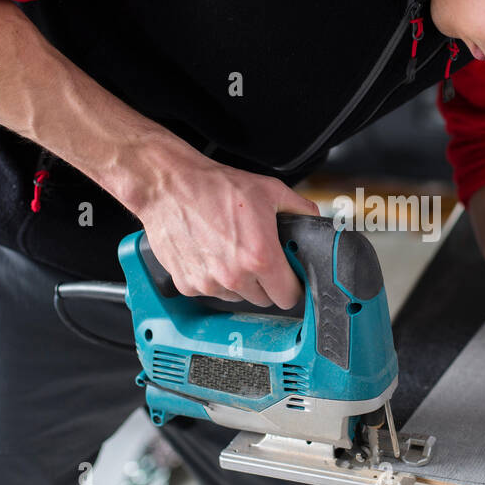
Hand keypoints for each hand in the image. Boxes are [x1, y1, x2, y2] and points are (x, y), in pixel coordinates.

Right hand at [133, 149, 319, 308]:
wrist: (169, 186)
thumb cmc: (214, 187)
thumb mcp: (270, 190)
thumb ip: (300, 210)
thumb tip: (315, 223)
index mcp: (260, 257)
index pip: (289, 296)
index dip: (292, 285)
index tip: (289, 276)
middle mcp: (234, 276)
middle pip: (264, 299)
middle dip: (266, 281)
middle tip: (257, 255)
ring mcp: (209, 283)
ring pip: (237, 297)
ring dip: (239, 281)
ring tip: (230, 250)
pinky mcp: (187, 285)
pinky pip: (210, 291)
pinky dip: (213, 278)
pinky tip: (210, 253)